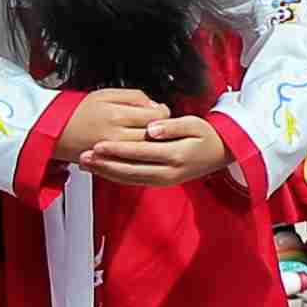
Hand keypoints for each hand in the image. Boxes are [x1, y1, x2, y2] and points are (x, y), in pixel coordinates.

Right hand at [57, 87, 161, 166]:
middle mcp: (116, 136)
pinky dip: (141, 157)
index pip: (155, 117)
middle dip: (160, 131)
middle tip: (157, 126)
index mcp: (116, 115)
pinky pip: (134, 163)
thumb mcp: (105, 94)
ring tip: (149, 137)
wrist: (53, 133)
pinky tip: (139, 150)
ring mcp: (113, 154)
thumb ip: (134, 97)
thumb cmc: (77, 111)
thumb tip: (155, 105)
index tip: (161, 112)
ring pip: (146, 151)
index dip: (163, 113)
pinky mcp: (110, 165)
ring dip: (153, 145)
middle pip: (154, 136)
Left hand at [85, 111, 234, 189]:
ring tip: (86, 165)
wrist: (223, 154)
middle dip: (104, 164)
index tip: (98, 145)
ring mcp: (165, 180)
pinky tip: (103, 170)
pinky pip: (135, 181)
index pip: (140, 152)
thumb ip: (172, 126)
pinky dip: (117, 176)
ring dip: (107, 172)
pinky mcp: (162, 182)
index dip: (117, 149)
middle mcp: (168, 172)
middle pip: (130, 169)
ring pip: (130, 179)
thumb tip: (151, 129)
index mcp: (176, 155)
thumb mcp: (195, 124)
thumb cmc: (207, 135)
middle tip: (83, 157)